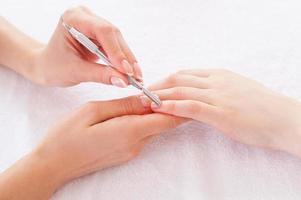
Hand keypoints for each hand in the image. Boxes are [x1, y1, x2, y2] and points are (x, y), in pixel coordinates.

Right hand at [0, 96, 183, 198]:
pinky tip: (142, 109)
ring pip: (154, 128)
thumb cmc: (67, 135)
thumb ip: (124, 105)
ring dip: (160, 112)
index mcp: (130, 131)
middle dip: (172, 106)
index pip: (167, 118)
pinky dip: (148, 120)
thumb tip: (148, 98)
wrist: (54, 164)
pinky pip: (144, 134)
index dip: (181, 106)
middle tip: (177, 87)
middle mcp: (136, 144)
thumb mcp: (93, 111)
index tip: (192, 94)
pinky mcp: (126, 152)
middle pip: (164, 123)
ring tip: (161, 93)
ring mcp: (132, 150)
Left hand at [30, 6, 141, 85]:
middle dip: (126, 58)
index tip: (127, 71)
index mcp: (73, 18)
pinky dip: (124, 60)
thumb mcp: (76, 72)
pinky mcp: (101, 34)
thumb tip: (123, 81)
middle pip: (114, 35)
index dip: (117, 52)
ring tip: (136, 78)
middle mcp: (86, 17)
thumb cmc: (54, 66)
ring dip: (128, 60)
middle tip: (136, 78)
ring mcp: (94, 24)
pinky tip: (131, 72)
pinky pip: (117, 46)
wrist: (47, 65)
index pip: (103, 31)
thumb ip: (100, 75)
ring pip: (119, 41)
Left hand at [140, 69, 300, 156]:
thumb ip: (217, 89)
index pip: (184, 74)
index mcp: (218, 75)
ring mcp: (218, 96)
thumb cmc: (261, 106)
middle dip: (156, 86)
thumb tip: (199, 93)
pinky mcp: (221, 113)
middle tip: (139, 95)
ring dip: (158, 96)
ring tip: (142, 102)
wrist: (283, 118)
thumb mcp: (236, 90)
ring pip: (181, 91)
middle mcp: (216, 82)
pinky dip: (173, 106)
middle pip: (178, 80)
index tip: (151, 88)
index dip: (164, 80)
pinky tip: (159, 109)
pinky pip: (192, 106)